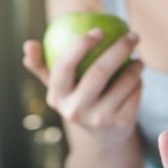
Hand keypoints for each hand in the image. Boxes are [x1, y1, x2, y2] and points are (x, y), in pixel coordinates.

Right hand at [23, 29, 142, 143]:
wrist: (102, 137)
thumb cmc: (77, 100)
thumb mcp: (58, 87)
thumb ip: (41, 65)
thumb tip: (28, 44)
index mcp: (57, 97)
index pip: (64, 67)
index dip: (80, 45)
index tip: (98, 30)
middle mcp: (76, 110)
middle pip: (99, 72)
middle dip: (119, 48)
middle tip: (132, 36)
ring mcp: (100, 120)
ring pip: (124, 81)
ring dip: (136, 65)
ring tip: (137, 58)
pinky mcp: (121, 124)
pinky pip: (136, 92)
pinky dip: (139, 81)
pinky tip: (138, 78)